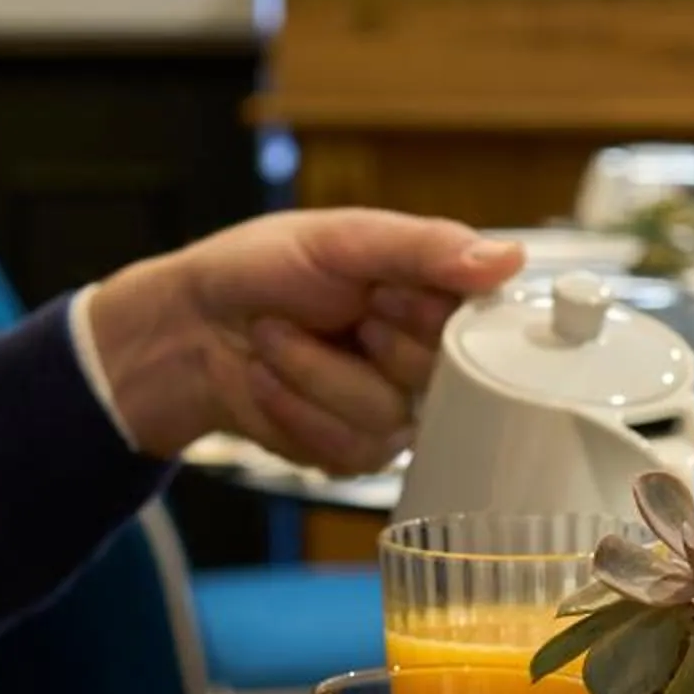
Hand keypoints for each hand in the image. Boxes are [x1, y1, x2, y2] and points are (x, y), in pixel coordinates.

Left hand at [78, 210, 523, 471]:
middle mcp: (424, 358)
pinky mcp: (356, 454)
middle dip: (370, 339)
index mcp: (435, 296)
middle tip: (333, 311)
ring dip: (313, 373)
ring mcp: (393, 411)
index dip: (426, 313)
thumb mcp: (341, 239)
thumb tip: (508, 257)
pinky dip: (295, 410)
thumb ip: (424, 248)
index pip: (482, 322)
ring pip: (388, 419)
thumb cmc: (259, 270)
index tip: (379, 291)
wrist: (186, 330)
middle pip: (444, 378)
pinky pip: (348, 451)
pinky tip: (268, 381)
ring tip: (277, 338)